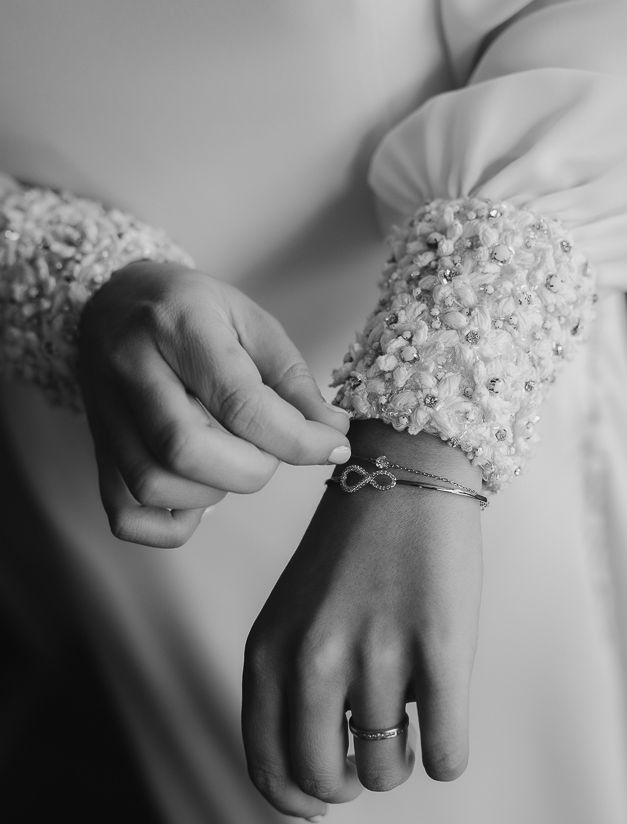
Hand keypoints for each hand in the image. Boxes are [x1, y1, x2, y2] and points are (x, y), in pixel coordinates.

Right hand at [78, 262, 349, 546]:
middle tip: (271, 451)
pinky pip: (126, 514)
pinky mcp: (97, 448)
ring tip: (233, 461)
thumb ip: (293, 380)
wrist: (115, 299)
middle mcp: (131, 367)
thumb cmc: (192, 310)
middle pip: (187, 450)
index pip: (239, 402)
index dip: (297, 439)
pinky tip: (198, 493)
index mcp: (179, 325)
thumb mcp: (251, 323)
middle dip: (251, 469)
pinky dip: (171, 524)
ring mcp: (105, 411)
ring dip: (213, 492)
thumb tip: (332, 432)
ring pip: (153, 485)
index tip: (333, 447)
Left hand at [242, 423, 482, 818]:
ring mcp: (377, 653)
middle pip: (324, 781)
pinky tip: (444, 716)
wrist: (405, 477)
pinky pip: (445, 754)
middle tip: (371, 745)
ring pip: (386, 771)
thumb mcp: (292, 618)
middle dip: (351, 780)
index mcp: (269, 652)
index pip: (268, 769)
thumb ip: (288, 694)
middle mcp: (314, 658)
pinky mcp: (439, 647)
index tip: (325, 794)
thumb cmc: (350, 556)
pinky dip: (447, 753)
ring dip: (401, 757)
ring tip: (408, 706)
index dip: (298, 798)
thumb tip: (314, 796)